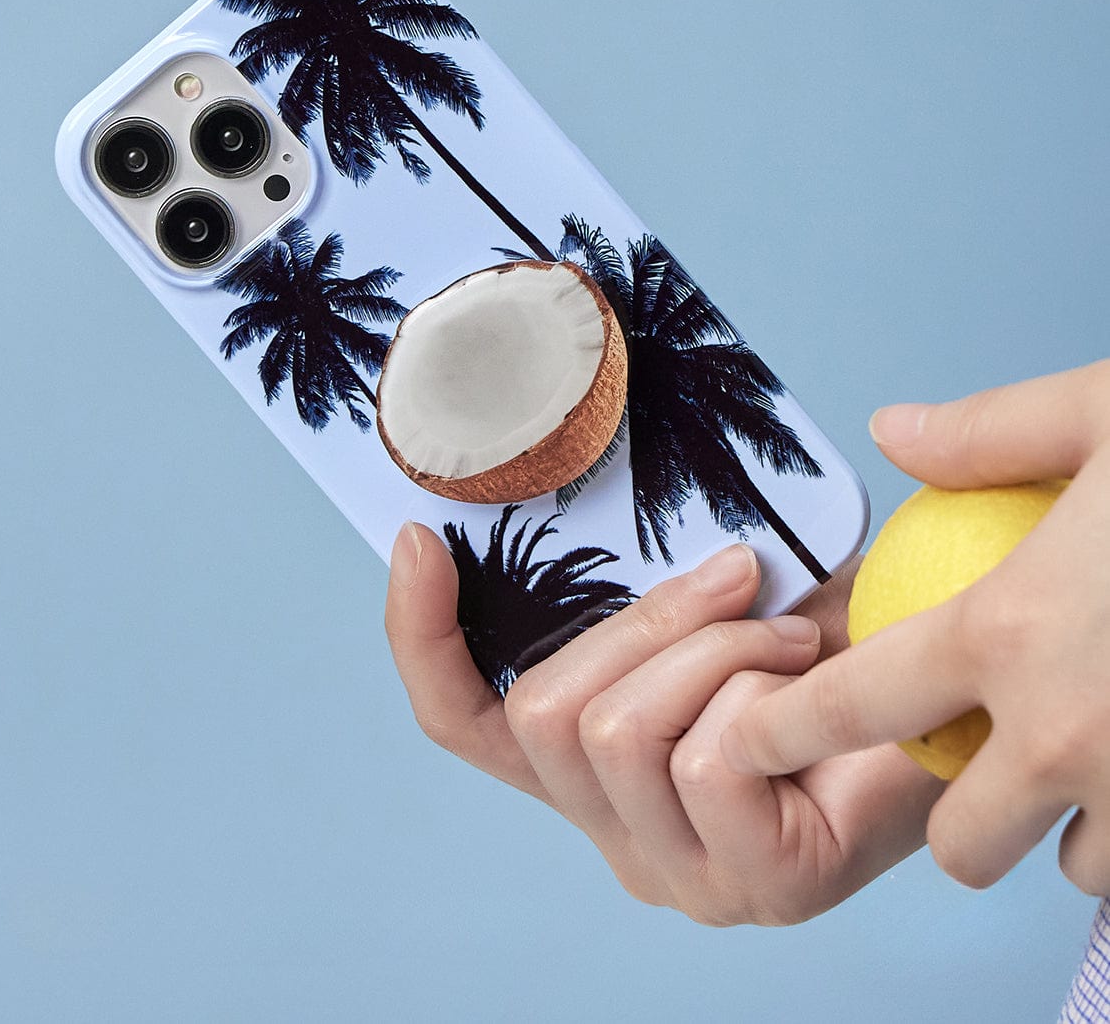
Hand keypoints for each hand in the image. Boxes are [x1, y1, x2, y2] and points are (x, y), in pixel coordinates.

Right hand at [385, 529, 937, 924]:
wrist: (950, 698)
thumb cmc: (826, 642)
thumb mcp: (709, 597)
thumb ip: (633, 576)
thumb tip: (539, 483)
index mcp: (589, 770)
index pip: (463, 726)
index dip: (423, 638)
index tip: (420, 541)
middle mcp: (615, 831)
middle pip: (543, 712)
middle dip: (643, 620)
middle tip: (734, 574)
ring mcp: (678, 871)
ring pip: (616, 729)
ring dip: (713, 645)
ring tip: (790, 636)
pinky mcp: (753, 887)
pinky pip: (706, 755)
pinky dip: (758, 686)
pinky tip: (812, 684)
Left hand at [723, 360, 1109, 896]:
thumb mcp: (1106, 413)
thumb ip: (989, 431)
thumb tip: (894, 429)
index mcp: (1012, 631)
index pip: (858, 702)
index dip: (786, 729)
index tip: (747, 740)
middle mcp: (1070, 735)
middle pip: (960, 840)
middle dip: (955, 810)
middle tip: (974, 754)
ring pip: (1068, 865)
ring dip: (1058, 826)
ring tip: (1079, 757)